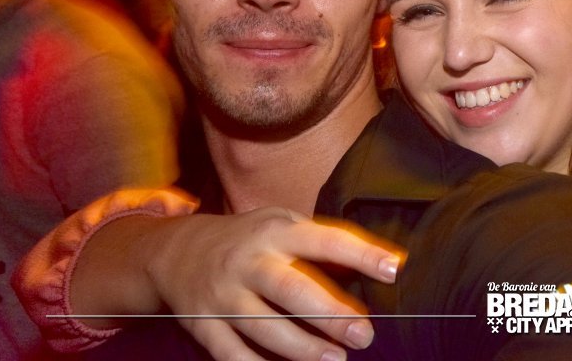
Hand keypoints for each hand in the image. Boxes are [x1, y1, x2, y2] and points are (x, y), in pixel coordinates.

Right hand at [145, 207, 404, 360]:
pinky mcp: (204, 326)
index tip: (393, 268)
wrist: (178, 250)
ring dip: (303, 348)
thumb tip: (380, 263)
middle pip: (292, 290)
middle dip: (331, 315)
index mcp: (275, 231)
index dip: (360, 253)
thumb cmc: (250, 238)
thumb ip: (323, 242)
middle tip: (364, 334)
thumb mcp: (283, 224)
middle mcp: (249, 262)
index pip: (324, 240)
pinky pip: (232, 354)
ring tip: (336, 359)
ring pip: (264, 327)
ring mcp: (223, 296)